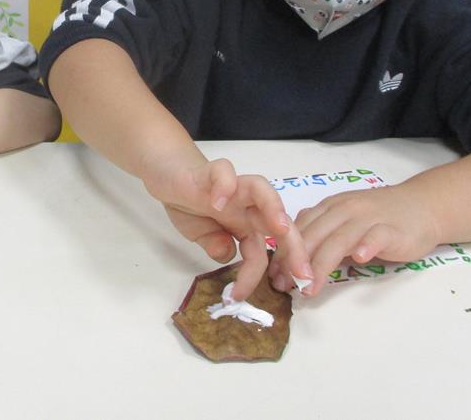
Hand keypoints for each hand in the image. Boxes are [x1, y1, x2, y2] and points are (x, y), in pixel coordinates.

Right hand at [144, 155, 311, 300]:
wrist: (169, 174)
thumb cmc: (189, 204)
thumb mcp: (201, 235)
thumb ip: (215, 245)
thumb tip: (228, 255)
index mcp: (245, 224)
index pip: (260, 251)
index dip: (255, 275)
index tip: (239, 297)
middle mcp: (245, 206)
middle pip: (278, 222)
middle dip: (295, 248)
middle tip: (301, 274)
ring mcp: (232, 187)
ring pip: (262, 188)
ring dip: (275, 208)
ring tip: (279, 228)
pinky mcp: (212, 171)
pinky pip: (224, 172)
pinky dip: (224, 186)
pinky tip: (217, 204)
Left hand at [268, 182, 440, 295]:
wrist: (423, 206)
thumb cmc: (381, 218)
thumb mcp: (345, 221)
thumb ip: (323, 234)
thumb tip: (292, 258)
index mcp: (330, 207)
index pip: (301, 228)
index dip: (284, 251)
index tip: (273, 275)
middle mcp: (345, 209)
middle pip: (315, 234)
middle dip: (296, 262)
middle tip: (285, 286)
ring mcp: (368, 217)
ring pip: (339, 239)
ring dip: (322, 264)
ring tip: (310, 287)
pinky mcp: (392, 229)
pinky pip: (376, 235)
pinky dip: (366, 245)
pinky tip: (359, 259)